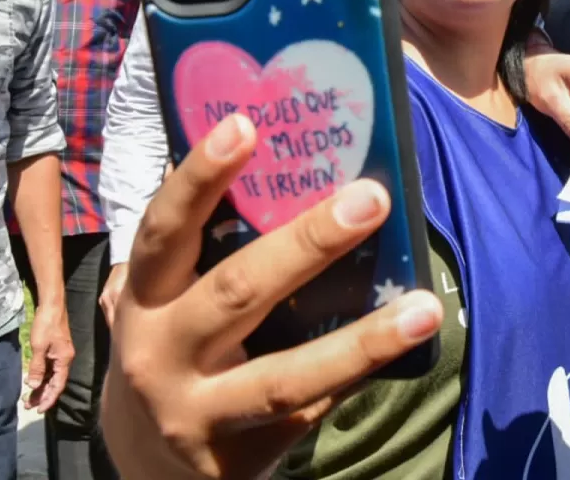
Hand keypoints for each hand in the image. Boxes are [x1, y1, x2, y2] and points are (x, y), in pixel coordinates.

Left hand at [24, 299, 73, 412]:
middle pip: (55, 383)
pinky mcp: (55, 350)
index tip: (39, 410)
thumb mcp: (39, 347)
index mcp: (64, 360)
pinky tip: (32, 381)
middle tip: (27, 406)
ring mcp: (60, 354)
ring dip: (40, 387)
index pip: (58, 385)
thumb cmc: (46, 325)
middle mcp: (65, 359)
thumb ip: (36, 367)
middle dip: (42, 395)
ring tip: (27, 397)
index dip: (49, 399)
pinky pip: (49, 369)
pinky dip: (41, 377)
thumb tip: (32, 386)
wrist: (52, 306)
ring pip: (51, 376)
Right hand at [101, 114, 442, 479]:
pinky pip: (313, 409)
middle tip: (371, 197)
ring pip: (287, 375)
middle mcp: (162, 354)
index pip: (166, 229)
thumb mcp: (166, 301)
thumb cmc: (172, 353)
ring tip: (424, 308)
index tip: (245, 124)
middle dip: (307, 242)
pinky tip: (405, 347)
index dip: (201, 177)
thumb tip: (292, 171)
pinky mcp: (242, 455)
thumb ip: (205, 251)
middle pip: (238, 292)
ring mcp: (201, 411)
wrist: (145, 467)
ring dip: (363, 340)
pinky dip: (359, 376)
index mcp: (146, 299)